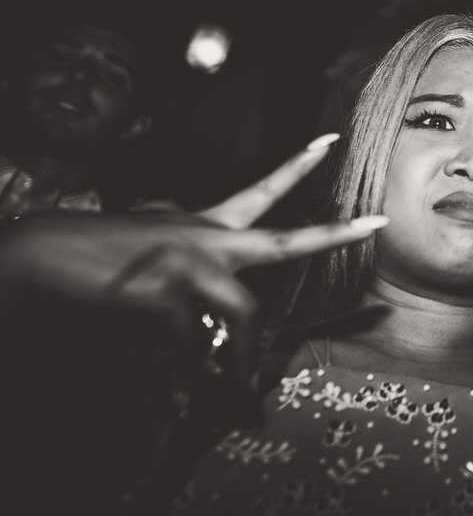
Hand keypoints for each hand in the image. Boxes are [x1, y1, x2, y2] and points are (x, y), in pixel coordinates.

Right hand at [0, 134, 385, 375]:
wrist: (42, 252)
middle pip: (285, 241)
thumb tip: (189, 233)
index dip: (297, 166)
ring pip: (244, 312)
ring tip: (234, 383)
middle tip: (377, 224)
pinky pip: (195, 342)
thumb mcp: (149, 232)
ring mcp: (191, 265)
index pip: (262, 192)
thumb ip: (182, 234)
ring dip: (240, 355)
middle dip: (335, 235)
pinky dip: (190, 365)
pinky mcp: (166, 295)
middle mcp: (208, 239)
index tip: (331, 141)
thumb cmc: (93, 247)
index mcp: (205, 224)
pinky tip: (179, 377)